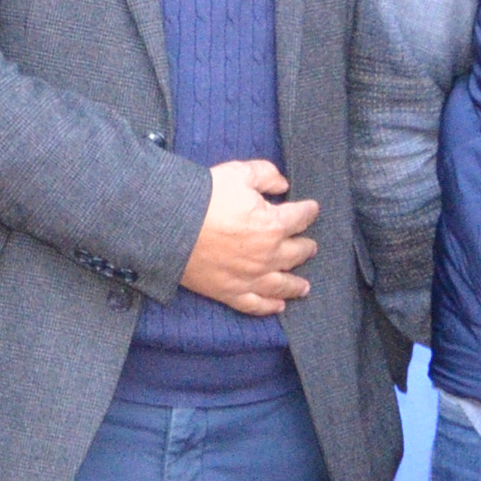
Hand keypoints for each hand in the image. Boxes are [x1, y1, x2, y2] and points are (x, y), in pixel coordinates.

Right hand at [180, 158, 317, 315]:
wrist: (169, 226)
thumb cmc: (203, 197)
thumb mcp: (238, 173)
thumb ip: (266, 175)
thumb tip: (282, 184)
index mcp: (273, 225)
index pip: (301, 218)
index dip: (309, 211)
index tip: (311, 209)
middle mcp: (268, 255)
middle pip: (297, 253)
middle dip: (306, 247)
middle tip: (310, 246)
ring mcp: (250, 277)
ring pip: (282, 284)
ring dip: (296, 285)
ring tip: (304, 287)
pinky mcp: (230, 292)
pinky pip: (255, 304)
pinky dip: (269, 306)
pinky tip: (278, 306)